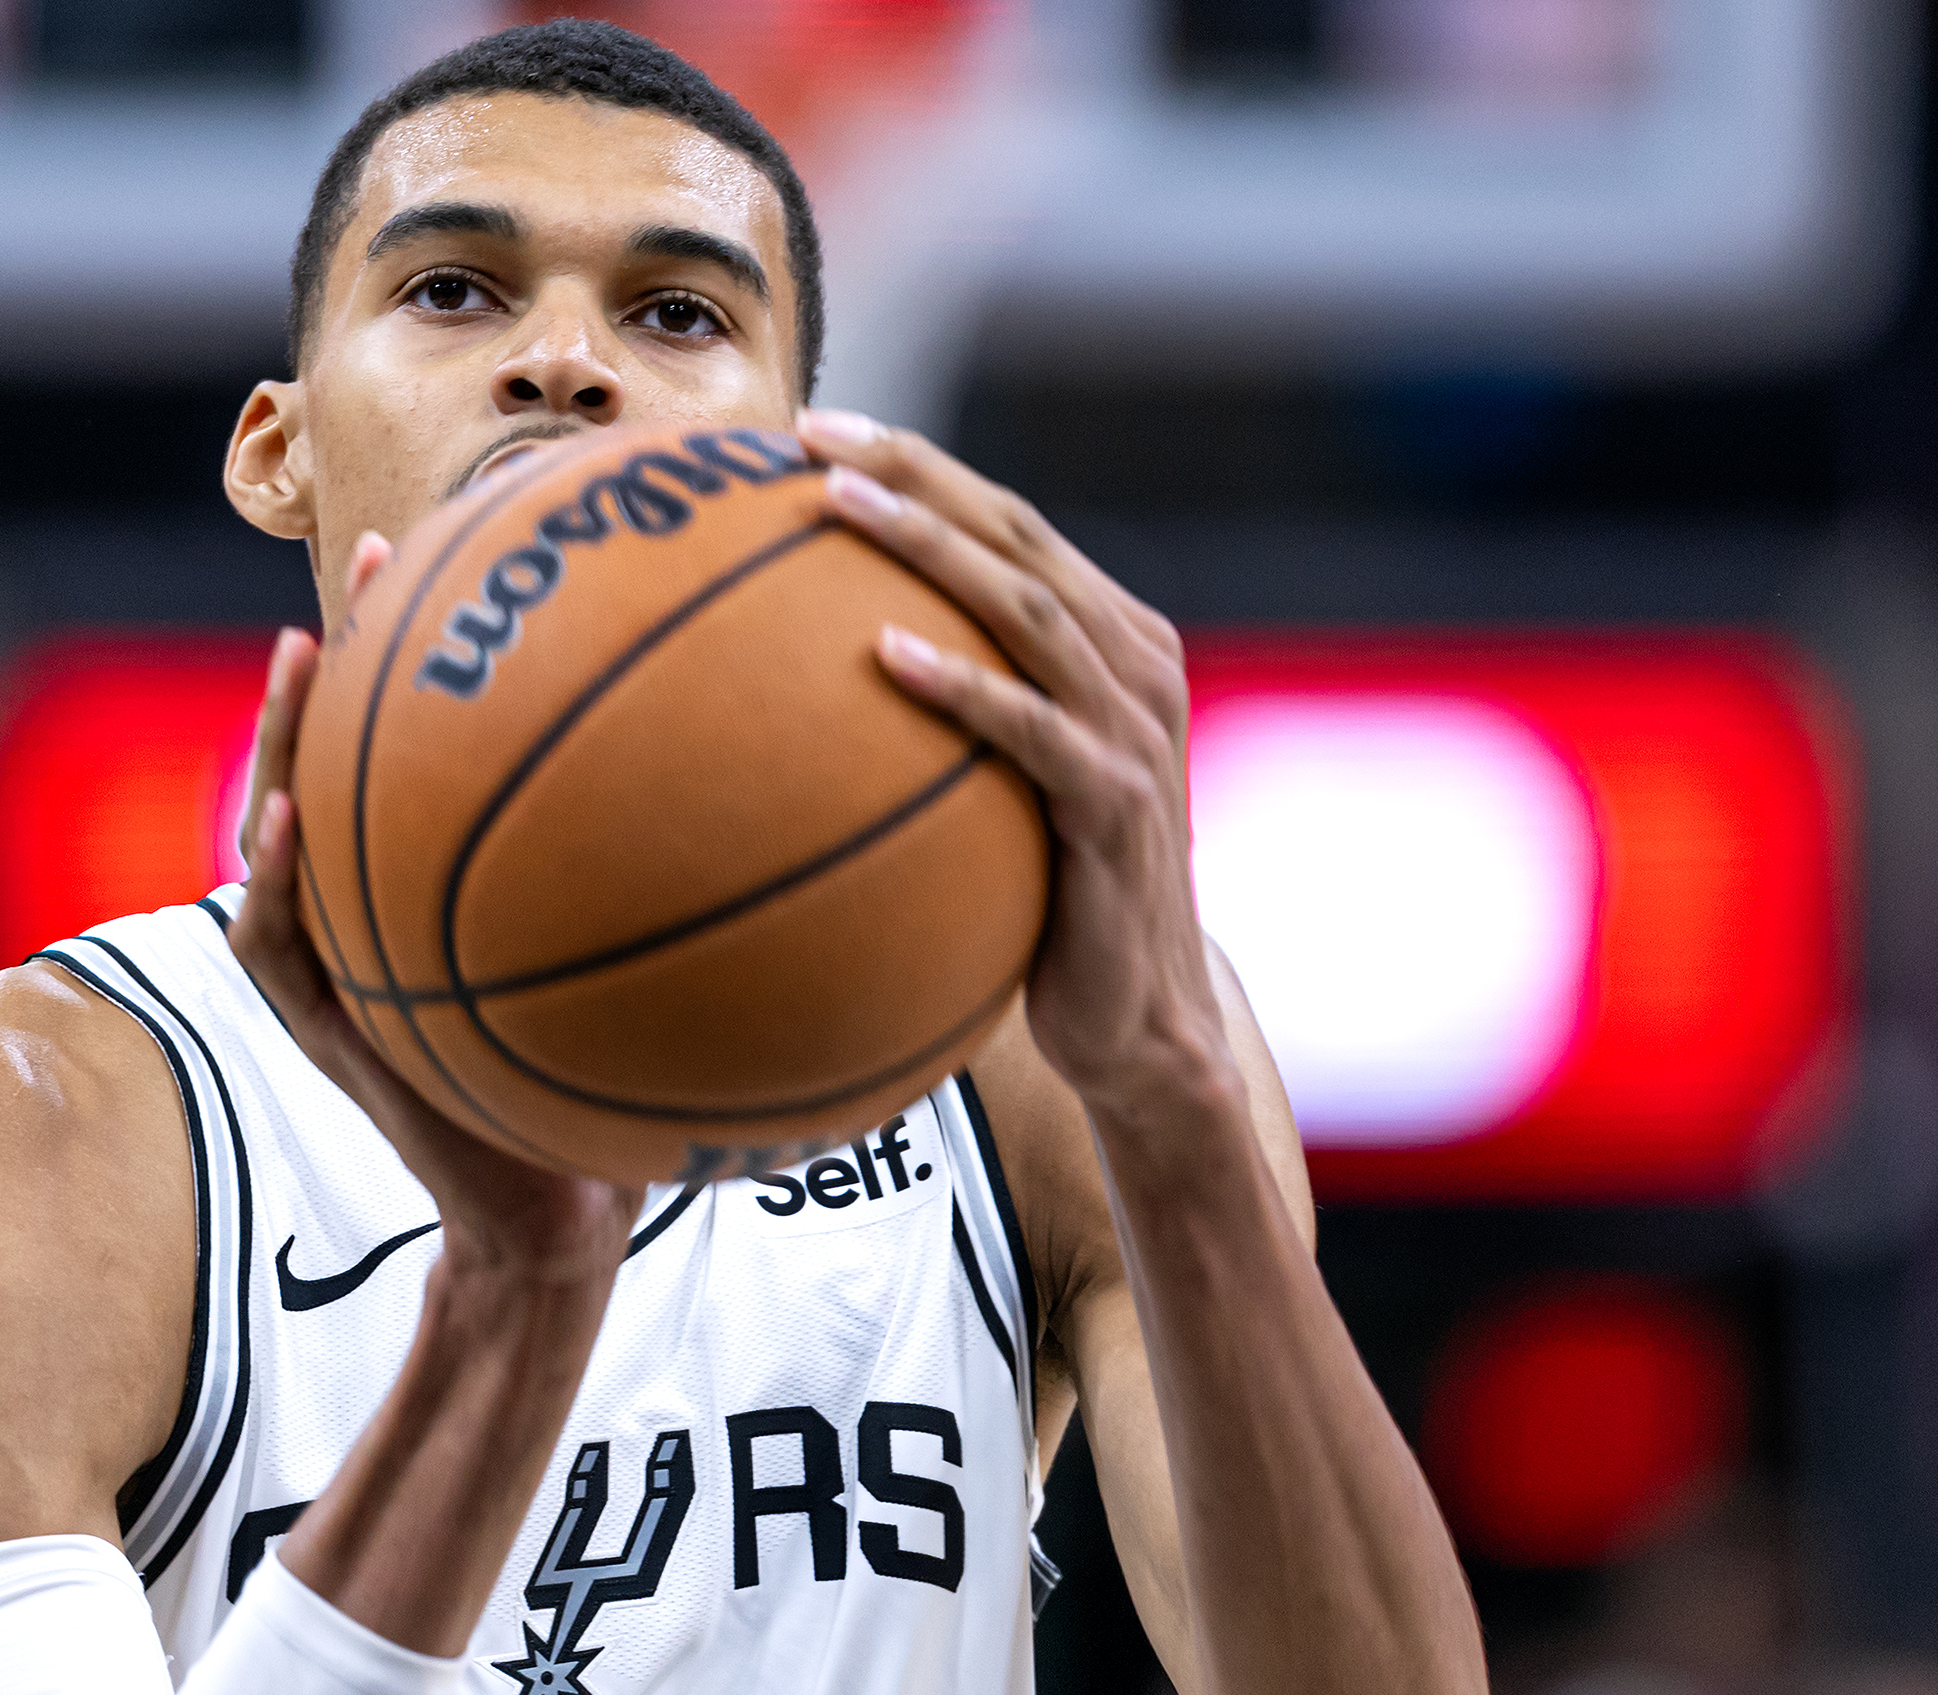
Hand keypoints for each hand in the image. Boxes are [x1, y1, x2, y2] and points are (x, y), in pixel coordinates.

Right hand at [226, 533, 641, 1281]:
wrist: (560, 1216)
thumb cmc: (613, 1092)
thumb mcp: (662, 978)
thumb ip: (683, 890)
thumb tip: (796, 788)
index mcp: (449, 881)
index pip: (434, 748)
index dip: (448, 651)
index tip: (490, 547)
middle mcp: (388, 907)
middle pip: (349, 760)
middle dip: (363, 657)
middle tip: (380, 559)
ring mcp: (344, 965)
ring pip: (286, 834)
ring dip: (285, 743)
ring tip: (303, 656)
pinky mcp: (327, 1032)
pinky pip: (275, 948)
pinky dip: (276, 881)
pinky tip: (291, 820)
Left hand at [794, 410, 1236, 1132]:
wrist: (1140, 1021)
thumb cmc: (1052, 900)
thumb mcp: (1001, 790)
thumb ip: (949, 718)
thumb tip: (797, 679)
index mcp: (1111, 640)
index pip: (1009, 524)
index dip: (920, 467)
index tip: (816, 430)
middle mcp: (1135, 664)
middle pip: (1018, 535)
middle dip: (916, 471)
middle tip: (813, 436)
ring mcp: (1135, 731)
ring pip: (1028, 607)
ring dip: (929, 547)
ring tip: (834, 506)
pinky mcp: (1120, 804)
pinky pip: (1032, 730)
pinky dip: (961, 684)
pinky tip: (881, 653)